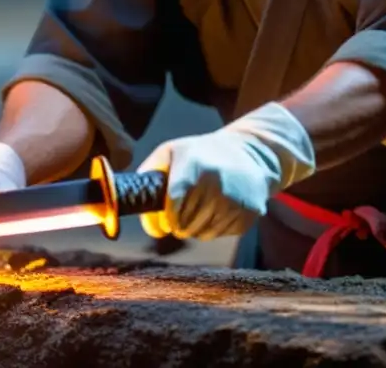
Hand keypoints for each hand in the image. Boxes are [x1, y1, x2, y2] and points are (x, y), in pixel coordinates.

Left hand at [137, 102, 314, 240]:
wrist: (251, 154)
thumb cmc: (203, 154)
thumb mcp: (172, 152)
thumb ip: (148, 173)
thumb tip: (134, 202)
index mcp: (194, 167)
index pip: (173, 207)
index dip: (166, 219)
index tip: (165, 220)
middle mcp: (216, 183)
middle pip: (185, 225)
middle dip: (178, 224)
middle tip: (183, 213)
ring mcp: (235, 200)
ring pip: (202, 234)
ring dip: (195, 228)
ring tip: (201, 208)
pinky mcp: (249, 213)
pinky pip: (220, 234)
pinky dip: (214, 228)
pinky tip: (219, 209)